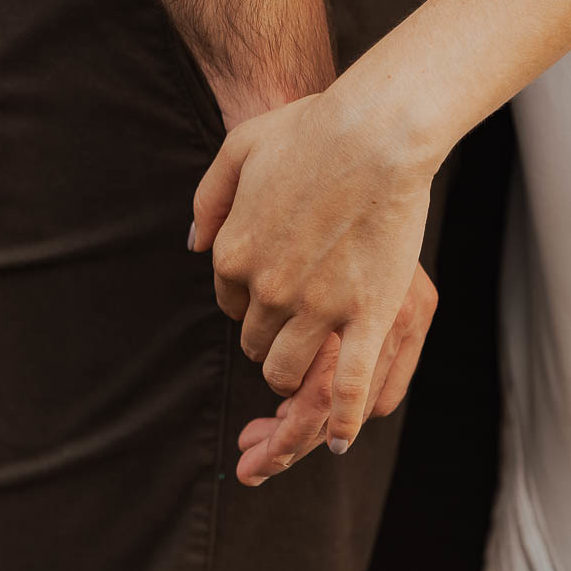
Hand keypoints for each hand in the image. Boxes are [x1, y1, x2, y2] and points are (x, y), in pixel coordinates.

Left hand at [191, 79, 439, 456]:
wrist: (376, 129)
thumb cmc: (312, 129)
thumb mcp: (239, 149)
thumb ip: (210, 199)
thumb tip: (194, 244)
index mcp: (232, 253)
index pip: (229, 305)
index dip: (251, 302)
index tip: (275, 293)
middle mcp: (266, 289)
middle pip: (255, 342)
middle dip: (271, 340)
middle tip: (296, 330)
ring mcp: (317, 306)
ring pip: (288, 369)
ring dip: (294, 376)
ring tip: (308, 371)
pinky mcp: (365, 314)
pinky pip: (347, 384)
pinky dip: (340, 419)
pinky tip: (335, 441)